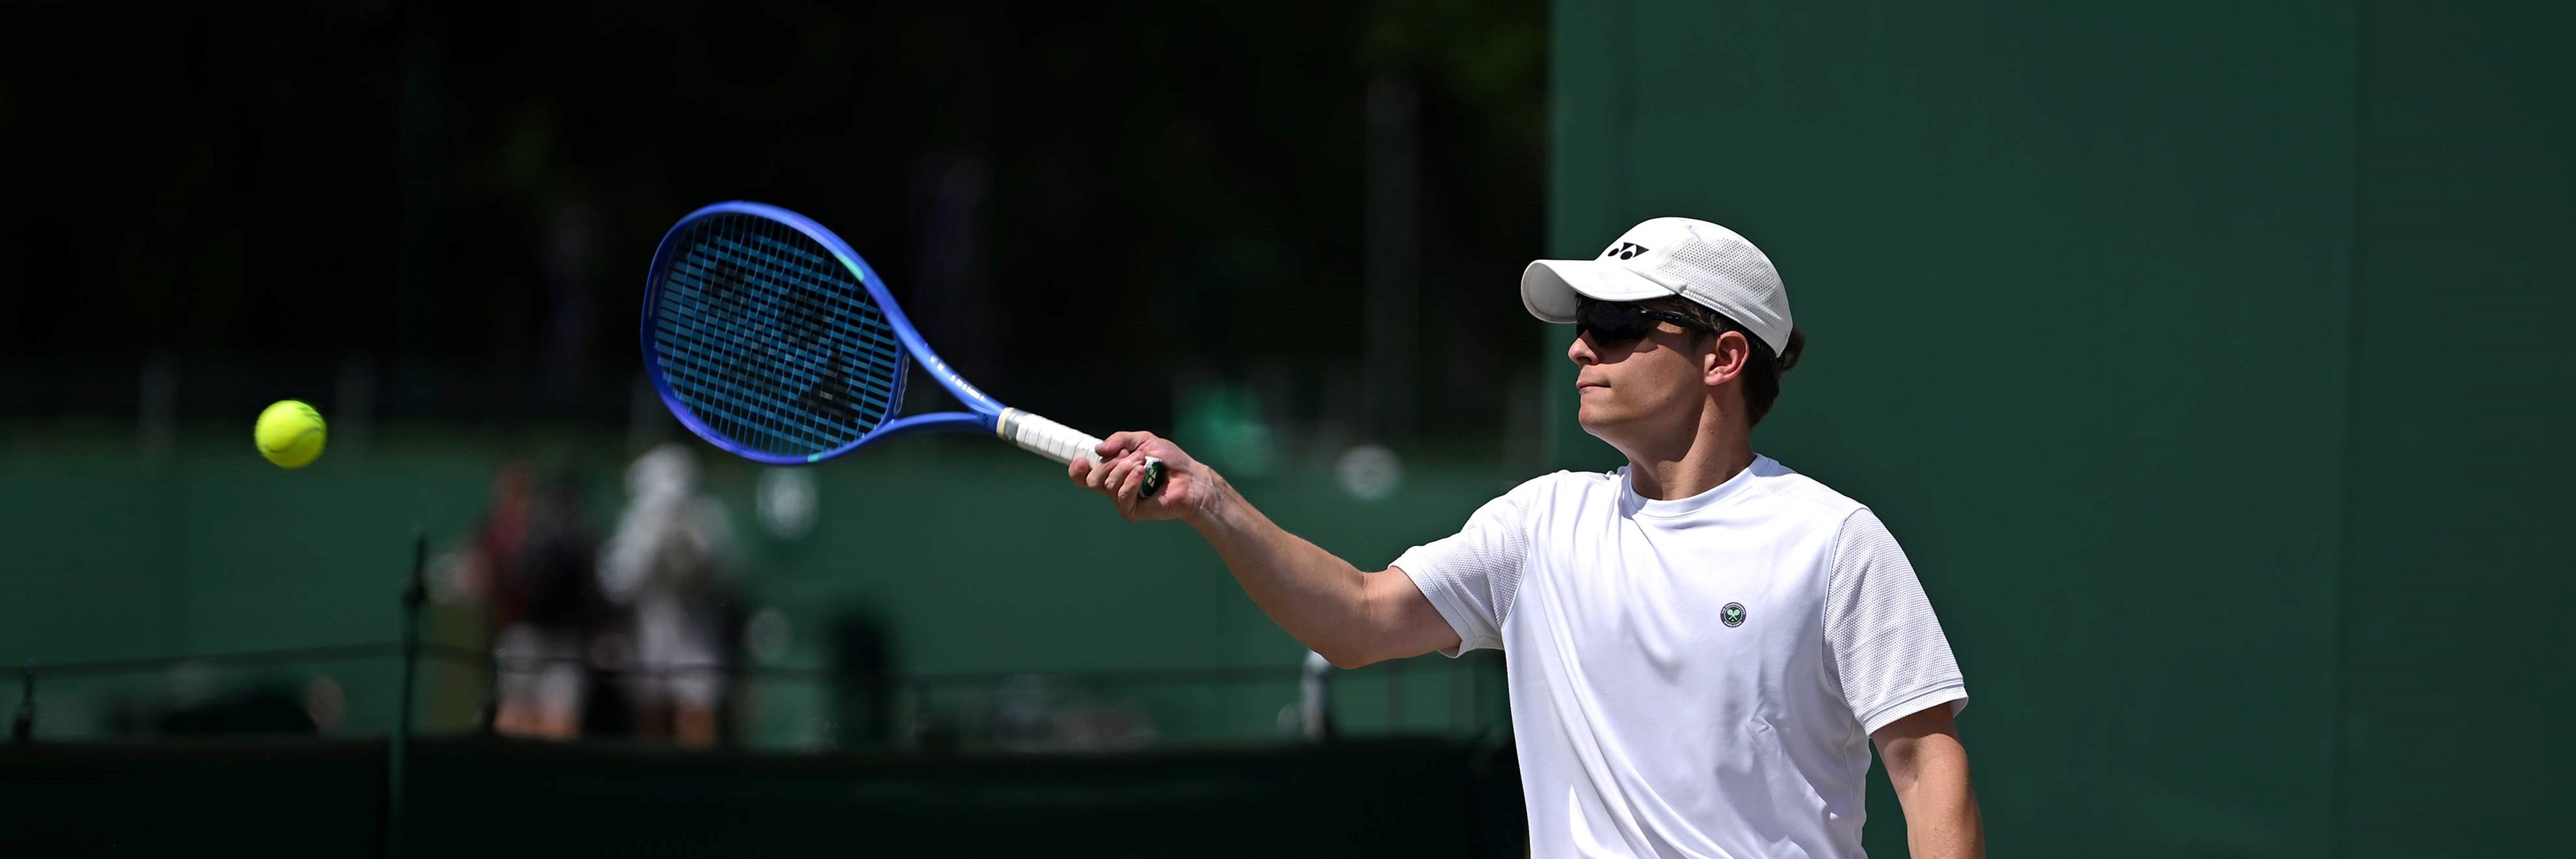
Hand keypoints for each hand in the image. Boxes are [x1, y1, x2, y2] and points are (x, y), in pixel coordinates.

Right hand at [1068, 431, 1220, 522]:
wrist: (1189, 478)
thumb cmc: (1169, 460)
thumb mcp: (1143, 440)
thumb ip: (1120, 440)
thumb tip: (1098, 449)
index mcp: (1112, 469)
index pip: (1084, 475)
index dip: (1077, 470)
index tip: (1081, 460)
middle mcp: (1113, 486)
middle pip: (1092, 479)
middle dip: (1112, 463)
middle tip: (1135, 456)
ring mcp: (1121, 499)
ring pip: (1106, 485)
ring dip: (1125, 468)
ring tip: (1144, 463)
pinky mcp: (1131, 510)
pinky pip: (1121, 495)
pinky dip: (1131, 481)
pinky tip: (1143, 473)